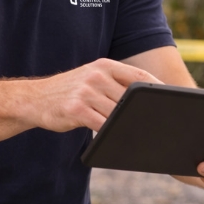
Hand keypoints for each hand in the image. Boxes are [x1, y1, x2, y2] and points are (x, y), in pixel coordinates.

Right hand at [27, 58, 161, 132]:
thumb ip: (114, 84)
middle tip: (157, 122)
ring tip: (138, 132)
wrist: (34, 99)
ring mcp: (86, 92)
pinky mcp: (76, 109)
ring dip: (127, 124)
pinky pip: (102, 124)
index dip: (156, 87)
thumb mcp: (91, 79)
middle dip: (142, 111)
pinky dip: (110, 132)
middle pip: (130, 97)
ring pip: (117, 112)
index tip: (169, 99)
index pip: (138, 75)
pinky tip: (115, 137)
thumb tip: (142, 98)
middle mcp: (96, 75)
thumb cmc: (69, 92)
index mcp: (104, 65)